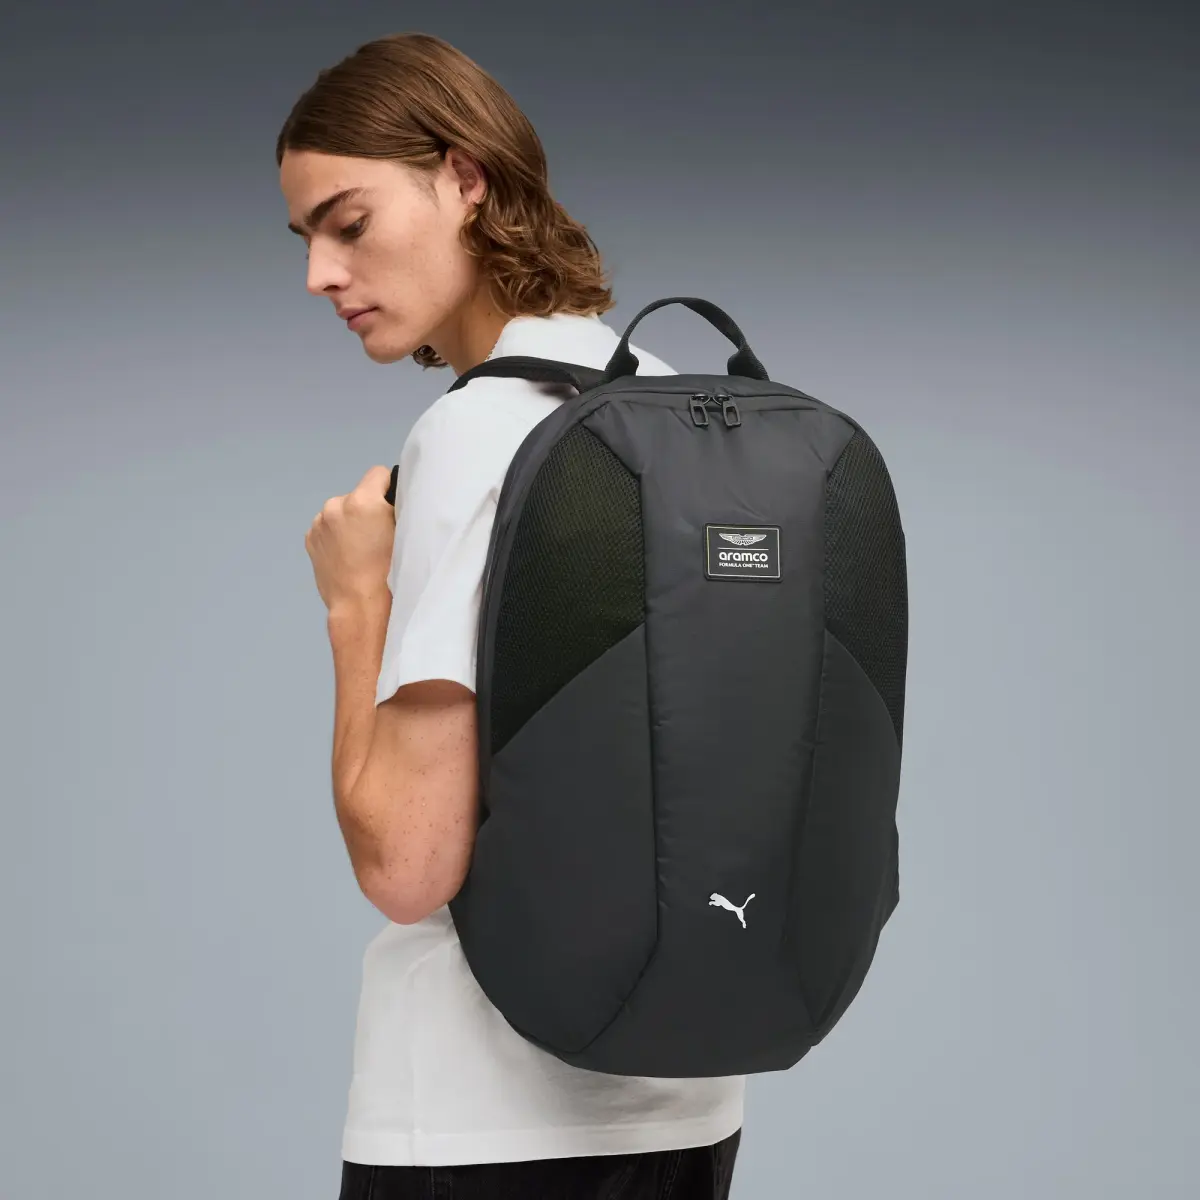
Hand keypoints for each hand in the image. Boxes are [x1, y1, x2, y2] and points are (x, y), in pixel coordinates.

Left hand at [305, 465, 395, 614]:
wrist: (360, 606)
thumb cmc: (389, 573)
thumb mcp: (404, 534)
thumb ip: (395, 508)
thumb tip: (391, 499)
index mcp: (362, 501)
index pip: (378, 473)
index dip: (388, 489)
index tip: (392, 509)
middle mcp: (335, 505)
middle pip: (358, 494)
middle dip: (367, 508)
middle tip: (378, 536)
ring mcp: (319, 522)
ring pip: (341, 511)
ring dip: (350, 522)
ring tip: (361, 550)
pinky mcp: (310, 538)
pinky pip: (328, 527)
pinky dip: (337, 536)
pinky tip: (346, 556)